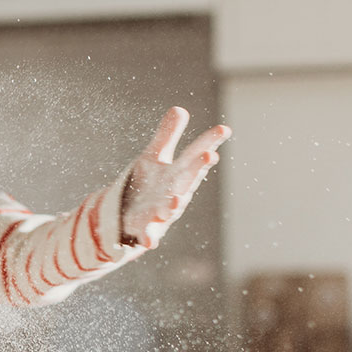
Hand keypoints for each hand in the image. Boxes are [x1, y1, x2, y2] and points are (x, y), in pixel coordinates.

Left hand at [120, 107, 230, 248]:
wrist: (127, 218)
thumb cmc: (146, 187)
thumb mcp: (153, 158)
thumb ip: (167, 136)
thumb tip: (179, 108)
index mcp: (178, 174)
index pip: (196, 155)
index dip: (209, 142)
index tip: (224, 129)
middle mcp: (174, 193)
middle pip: (187, 180)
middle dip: (197, 169)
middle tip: (208, 155)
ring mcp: (161, 213)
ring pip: (170, 209)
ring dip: (174, 205)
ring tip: (176, 200)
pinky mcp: (144, 229)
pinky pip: (148, 235)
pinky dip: (149, 238)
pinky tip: (151, 243)